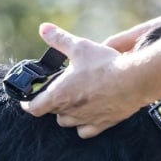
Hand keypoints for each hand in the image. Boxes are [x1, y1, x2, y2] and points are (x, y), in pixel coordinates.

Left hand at [21, 23, 140, 138]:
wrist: (133, 81)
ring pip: (68, 123)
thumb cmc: (104, 65)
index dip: (28, 103)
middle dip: (52, 103)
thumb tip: (43, 28)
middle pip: (52, 113)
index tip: (28, 99)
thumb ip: (59, 39)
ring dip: (67, 114)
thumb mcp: (79, 47)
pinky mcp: (102, 124)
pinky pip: (85, 132)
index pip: (34, 108)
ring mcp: (86, 120)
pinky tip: (87, 115)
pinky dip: (83, 125)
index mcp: (59, 95)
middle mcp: (69, 112)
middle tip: (59, 90)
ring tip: (73, 101)